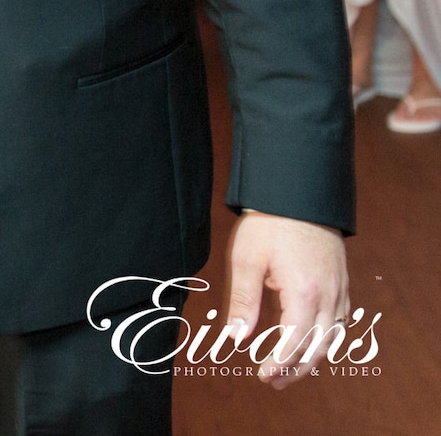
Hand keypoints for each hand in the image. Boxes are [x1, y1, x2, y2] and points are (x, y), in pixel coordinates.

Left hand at [223, 210, 348, 387]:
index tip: (263, 376)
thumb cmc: (269, 225)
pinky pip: (340, 321)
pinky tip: (311, 345)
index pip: (295, 342)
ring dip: (313, 358)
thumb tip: (236, 339)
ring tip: (289, 372)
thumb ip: (243, 301)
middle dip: (296, 368)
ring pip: (333, 337)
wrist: (298, 195)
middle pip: (318, 346)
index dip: (280, 363)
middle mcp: (329, 296)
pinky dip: (326, 339)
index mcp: (304, 292)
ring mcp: (340, 290)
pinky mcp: (342, 283)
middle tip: (273, 382)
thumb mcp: (247, 260)